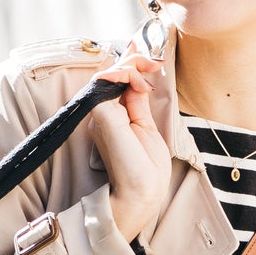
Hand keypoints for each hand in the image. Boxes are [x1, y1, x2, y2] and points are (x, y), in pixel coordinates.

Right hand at [89, 49, 172, 239]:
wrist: (139, 195)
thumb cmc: (145, 171)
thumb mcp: (146, 128)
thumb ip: (138, 102)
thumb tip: (139, 79)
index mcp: (115, 116)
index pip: (119, 81)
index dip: (134, 65)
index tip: (155, 60)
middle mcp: (104, 113)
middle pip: (113, 73)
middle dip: (135, 59)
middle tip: (155, 61)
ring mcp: (100, 113)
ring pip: (109, 73)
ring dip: (132, 63)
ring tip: (150, 67)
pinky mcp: (101, 115)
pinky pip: (106, 81)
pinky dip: (125, 73)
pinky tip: (140, 80)